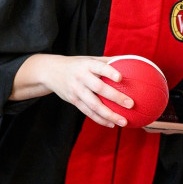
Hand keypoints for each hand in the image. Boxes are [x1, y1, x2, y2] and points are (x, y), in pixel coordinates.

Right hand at [15, 54, 132, 127]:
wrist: (50, 71)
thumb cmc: (77, 64)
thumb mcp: (88, 59)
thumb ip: (107, 61)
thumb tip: (132, 60)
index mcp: (86, 65)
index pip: (99, 67)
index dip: (109, 72)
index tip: (121, 78)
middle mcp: (81, 77)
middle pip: (99, 88)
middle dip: (115, 97)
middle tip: (131, 104)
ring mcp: (76, 90)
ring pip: (94, 105)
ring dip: (109, 114)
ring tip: (124, 121)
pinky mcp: (73, 100)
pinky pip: (88, 112)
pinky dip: (100, 119)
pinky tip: (112, 124)